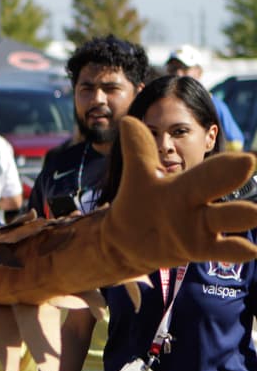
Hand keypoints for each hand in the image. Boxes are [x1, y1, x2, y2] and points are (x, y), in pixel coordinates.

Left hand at [105, 116, 256, 266]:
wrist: (125, 238)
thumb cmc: (137, 202)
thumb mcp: (138, 178)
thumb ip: (138, 152)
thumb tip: (129, 121)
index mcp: (186, 183)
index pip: (212, 170)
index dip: (228, 165)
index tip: (250, 159)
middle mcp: (200, 203)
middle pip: (221, 187)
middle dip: (234, 177)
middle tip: (251, 163)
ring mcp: (202, 227)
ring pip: (228, 217)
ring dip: (246, 215)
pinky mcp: (197, 249)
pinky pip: (221, 250)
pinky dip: (236, 250)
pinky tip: (252, 249)